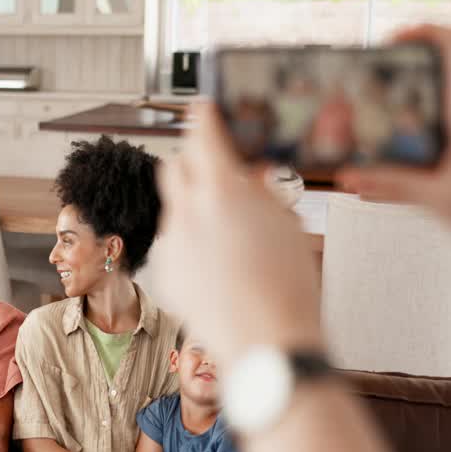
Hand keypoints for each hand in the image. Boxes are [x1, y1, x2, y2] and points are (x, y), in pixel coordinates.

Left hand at [153, 103, 321, 368]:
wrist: (266, 342)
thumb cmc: (287, 288)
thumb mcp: (286, 226)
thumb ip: (262, 194)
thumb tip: (251, 176)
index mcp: (222, 191)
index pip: (203, 134)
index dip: (204, 118)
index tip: (202, 109)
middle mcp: (188, 211)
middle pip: (175, 165)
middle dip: (192, 162)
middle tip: (214, 170)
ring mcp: (171, 244)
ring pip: (173, 208)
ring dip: (193, 208)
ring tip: (227, 235)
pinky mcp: (163, 272)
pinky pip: (171, 244)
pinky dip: (188, 244)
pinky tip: (215, 266)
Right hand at [337, 25, 450, 261]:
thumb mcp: (443, 199)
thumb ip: (393, 186)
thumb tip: (351, 177)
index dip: (419, 34)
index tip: (386, 46)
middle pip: (432, 72)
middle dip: (393, 77)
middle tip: (360, 93)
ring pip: (428, 104)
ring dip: (395, 112)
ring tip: (361, 129)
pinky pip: (430, 134)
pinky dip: (403, 141)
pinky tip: (378, 167)